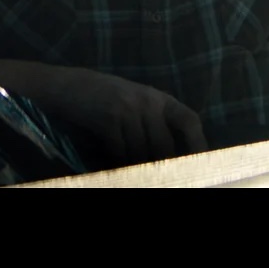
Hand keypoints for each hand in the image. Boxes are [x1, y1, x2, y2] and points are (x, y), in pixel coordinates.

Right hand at [51, 67, 208, 166]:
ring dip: (138, 169)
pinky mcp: (108, 120)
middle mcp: (147, 102)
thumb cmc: (104, 98)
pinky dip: (119, 165)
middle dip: (162, 168)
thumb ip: (154, 122)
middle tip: (163, 180)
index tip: (200, 164)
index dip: (197, 144)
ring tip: (137, 177)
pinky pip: (120, 153)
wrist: (68, 87)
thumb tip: (170, 157)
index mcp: (159, 98)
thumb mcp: (136, 101)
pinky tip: (116, 169)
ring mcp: (128, 110)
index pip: (189, 120)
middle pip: (164, 146)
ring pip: (141, 153)